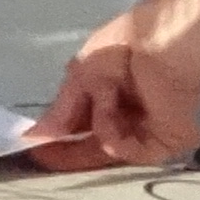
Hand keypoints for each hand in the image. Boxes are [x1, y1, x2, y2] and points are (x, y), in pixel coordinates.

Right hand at [39, 31, 199, 166]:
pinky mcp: (166, 144)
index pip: (85, 127)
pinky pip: (130, 152)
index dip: (60, 140)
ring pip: (109, 149)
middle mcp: (133, 118)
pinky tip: (114, 116)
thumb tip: (33, 135)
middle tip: (42, 158)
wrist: (163, 41)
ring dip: (99, 126)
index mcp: (116, 99)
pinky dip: (115, 137)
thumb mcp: (81, 75)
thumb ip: (61, 110)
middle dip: (69, 152)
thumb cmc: (123, 47)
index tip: (34, 149)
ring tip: (106, 97)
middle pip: (96, 146)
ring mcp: (150, 134)